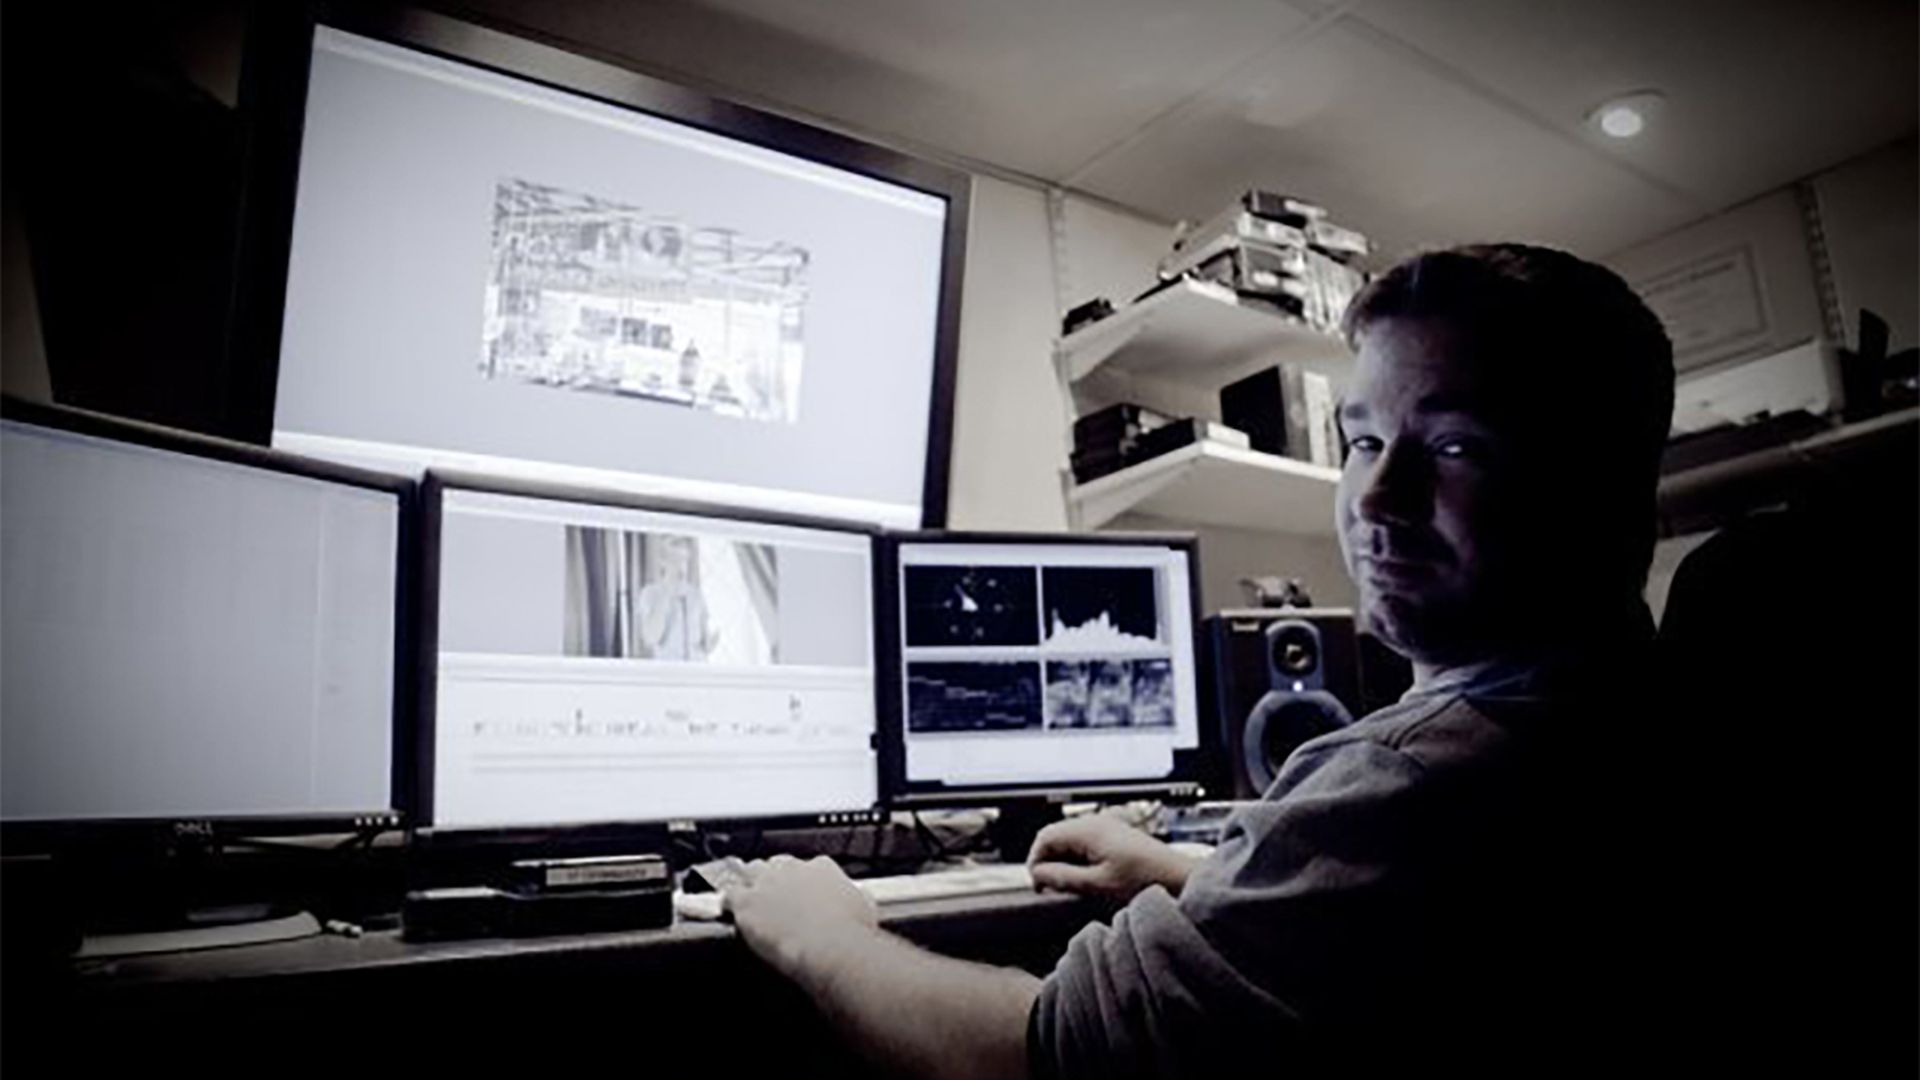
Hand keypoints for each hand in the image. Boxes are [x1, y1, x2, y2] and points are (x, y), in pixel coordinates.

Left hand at [723, 854, 878, 978]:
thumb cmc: (849, 933)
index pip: (806, 864)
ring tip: (746, 895)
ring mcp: (766, 884)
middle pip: (774, 864)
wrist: (829, 947)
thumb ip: (857, 897)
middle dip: (773, 877)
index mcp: (821, 867)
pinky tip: (727, 909)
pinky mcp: (747, 903)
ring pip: (749, 872)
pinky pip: (728, 895)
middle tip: (774, 897)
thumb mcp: (865, 907)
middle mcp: (792, 870)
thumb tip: (861, 899)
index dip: (800, 879)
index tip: (801, 892)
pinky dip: (727, 902)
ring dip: (747, 883)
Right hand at [1027, 813, 1199, 902]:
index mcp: (1089, 830)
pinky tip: (1085, 879)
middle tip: (1050, 888)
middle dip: (1047, 861)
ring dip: (1062, 862)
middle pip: (1055, 837)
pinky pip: (1083, 843)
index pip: (1045, 837)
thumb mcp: (1099, 884)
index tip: (1038, 885)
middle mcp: (1095, 822)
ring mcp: (1106, 827)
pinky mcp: (1114, 836)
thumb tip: (1038, 875)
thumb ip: (1064, 878)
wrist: (1180, 878)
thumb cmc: (1146, 880)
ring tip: (1069, 886)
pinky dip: (1076, 860)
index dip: (1035, 861)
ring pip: (1068, 841)